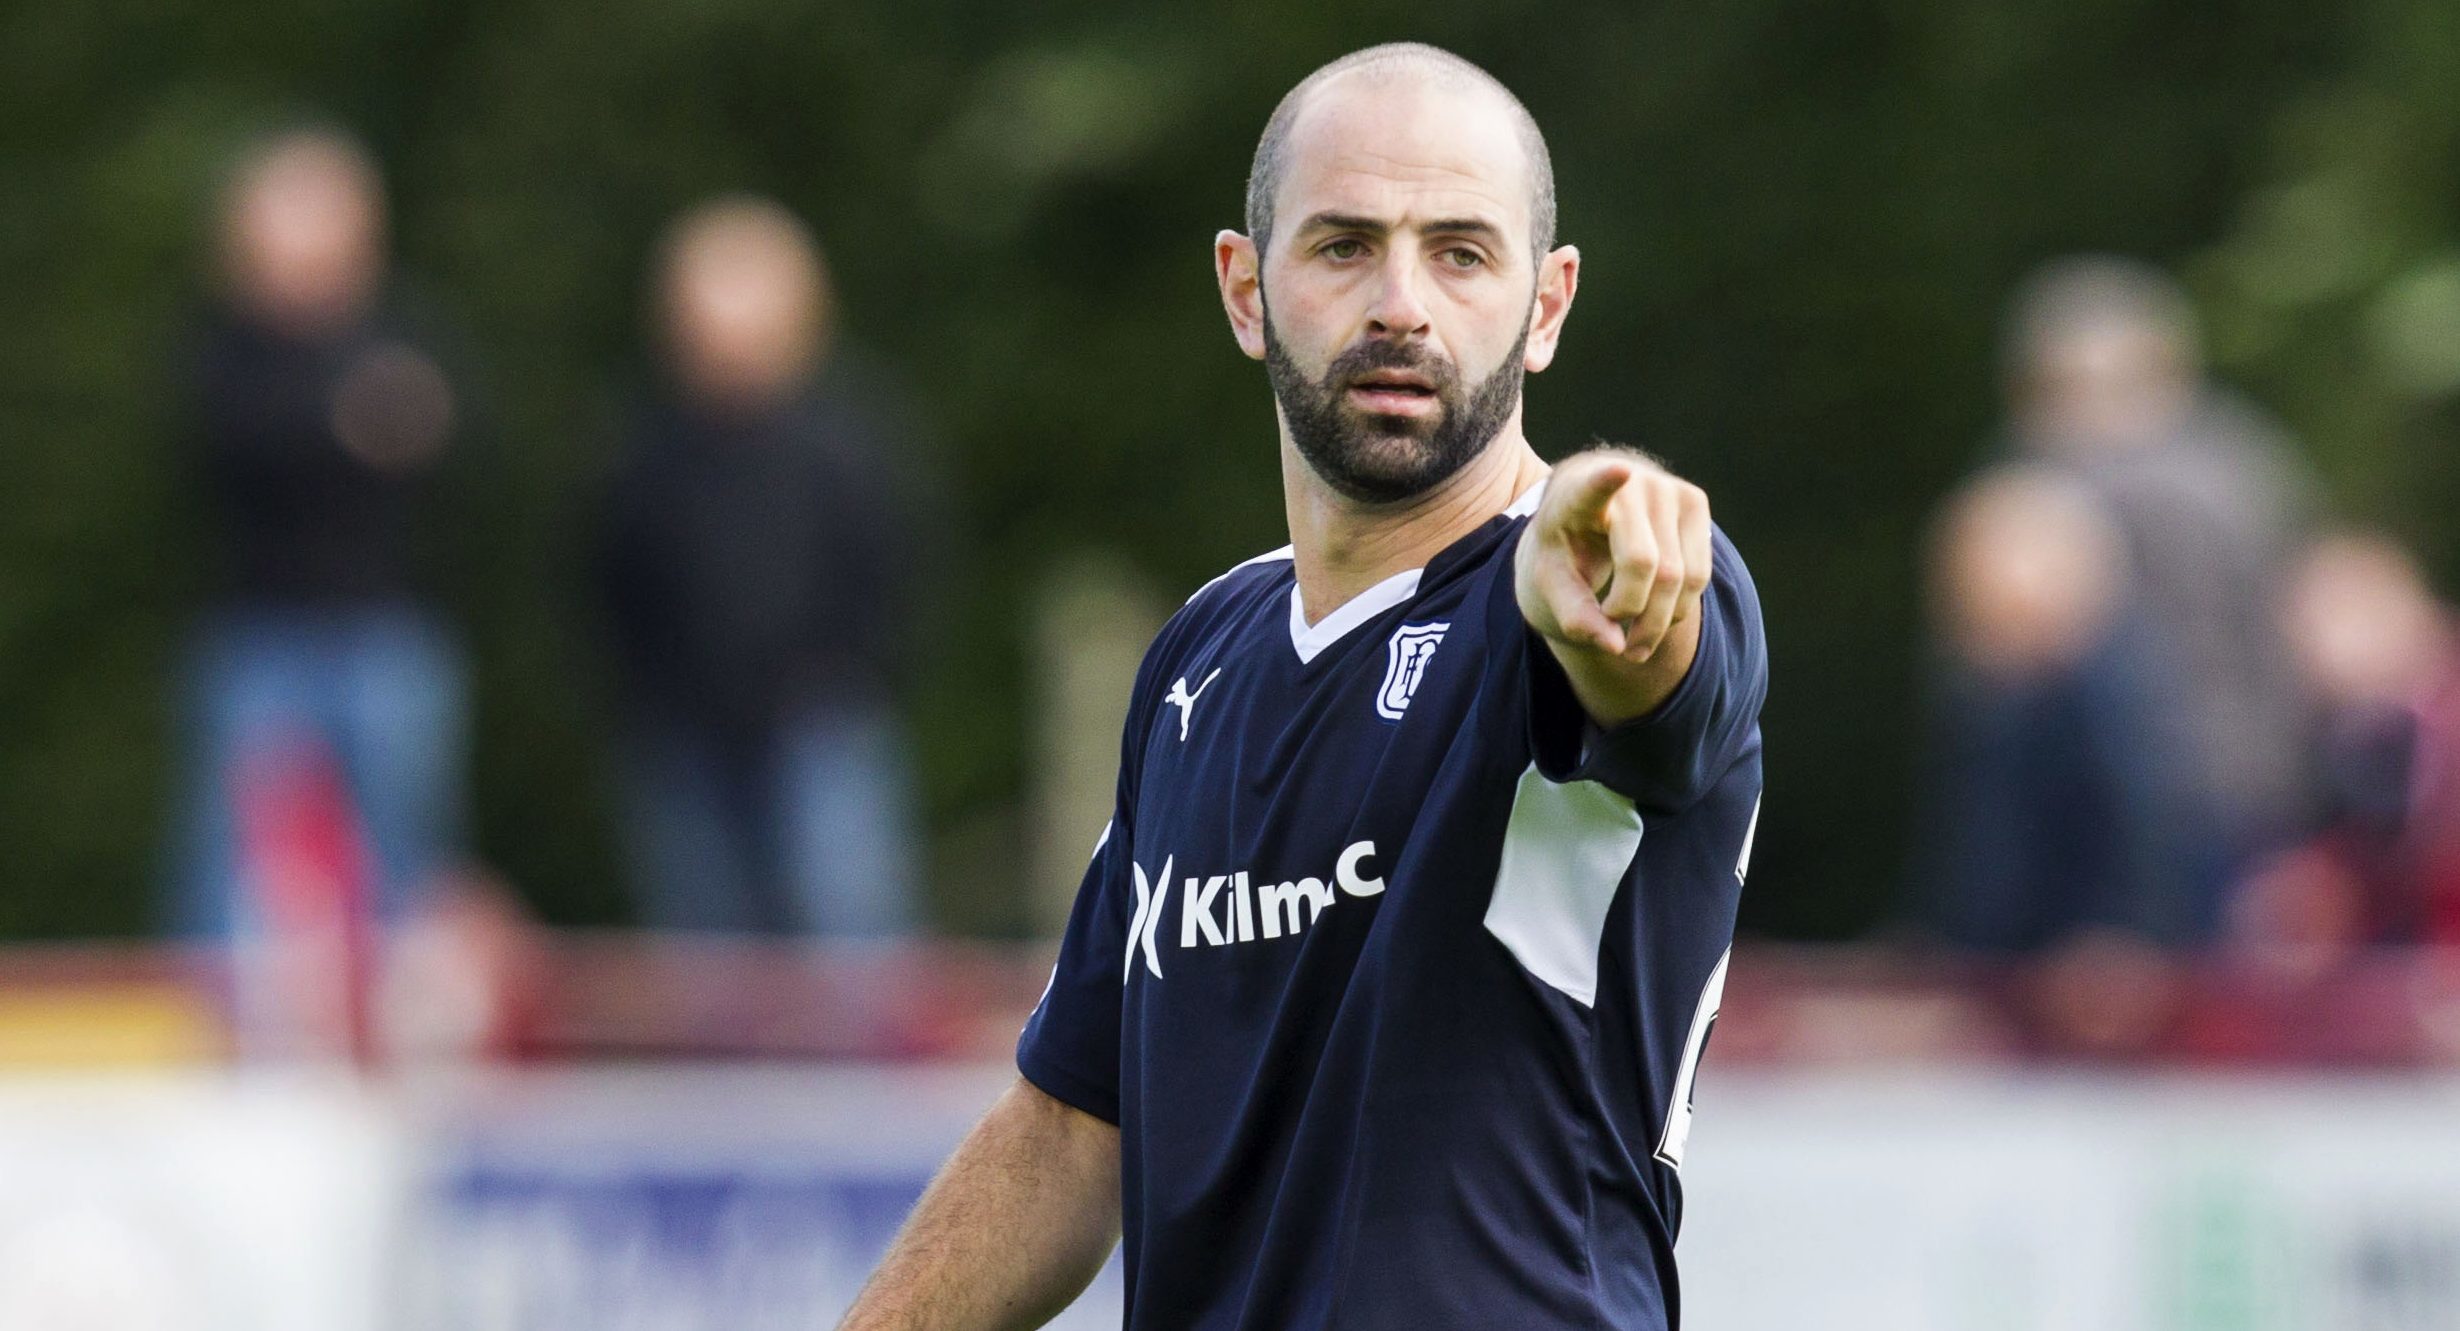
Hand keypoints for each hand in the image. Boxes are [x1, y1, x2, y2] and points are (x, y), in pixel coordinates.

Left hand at [1515, 450, 1711, 663]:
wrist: (1595, 506)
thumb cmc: (1568, 546)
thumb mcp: (1553, 582)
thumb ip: (1573, 614)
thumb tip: (1615, 646)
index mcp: (1576, 494)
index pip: (1592, 487)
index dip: (1605, 480)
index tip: (1618, 471)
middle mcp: (1628, 482)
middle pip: (1645, 565)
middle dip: (1635, 616)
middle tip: (1617, 643)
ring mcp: (1667, 488)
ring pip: (1681, 576)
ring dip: (1661, 623)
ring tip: (1634, 640)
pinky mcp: (1695, 500)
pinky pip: (1699, 573)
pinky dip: (1679, 607)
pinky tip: (1655, 612)